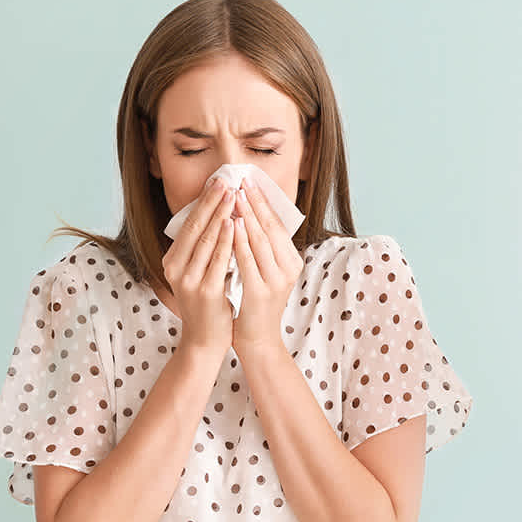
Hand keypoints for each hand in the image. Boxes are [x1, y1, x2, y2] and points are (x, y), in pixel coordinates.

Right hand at [161, 178, 235, 352]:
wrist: (204, 340)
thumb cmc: (207, 304)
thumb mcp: (198, 273)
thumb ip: (202, 250)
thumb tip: (217, 217)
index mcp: (173, 261)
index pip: (189, 224)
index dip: (203, 202)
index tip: (217, 182)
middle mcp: (176, 268)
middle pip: (196, 228)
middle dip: (212, 202)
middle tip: (226, 180)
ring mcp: (189, 280)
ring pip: (206, 241)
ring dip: (220, 215)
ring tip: (233, 195)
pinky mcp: (205, 292)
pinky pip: (218, 260)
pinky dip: (227, 240)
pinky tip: (235, 224)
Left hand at [231, 176, 300, 351]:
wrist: (258, 340)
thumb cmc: (255, 304)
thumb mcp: (264, 272)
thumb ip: (261, 248)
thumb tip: (248, 215)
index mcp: (291, 261)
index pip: (277, 224)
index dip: (263, 202)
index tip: (250, 181)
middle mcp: (288, 269)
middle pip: (270, 228)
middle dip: (255, 202)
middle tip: (242, 180)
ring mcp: (275, 281)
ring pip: (260, 241)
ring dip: (246, 216)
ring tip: (235, 195)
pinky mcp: (259, 292)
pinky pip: (248, 261)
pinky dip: (239, 241)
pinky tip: (230, 225)